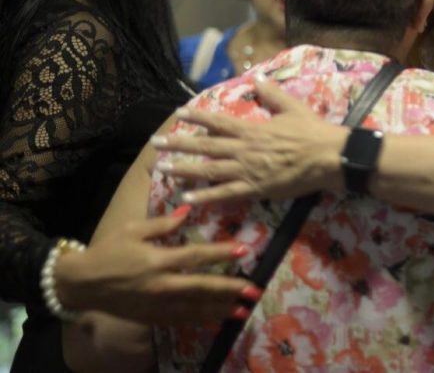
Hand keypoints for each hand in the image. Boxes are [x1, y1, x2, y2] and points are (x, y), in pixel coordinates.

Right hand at [56, 207, 255, 324]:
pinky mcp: (152, 318)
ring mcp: (156, 305)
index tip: (244, 250)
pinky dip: (202, 322)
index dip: (221, 253)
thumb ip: (162, 224)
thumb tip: (188, 210)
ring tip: (245, 309)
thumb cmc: (108, 251)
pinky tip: (220, 322)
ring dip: (222, 309)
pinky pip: (182, 321)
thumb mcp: (132, 230)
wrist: (80, 283)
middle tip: (253, 289)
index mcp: (157, 261)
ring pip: (196, 309)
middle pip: (202, 288)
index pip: (195, 256)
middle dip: (230, 289)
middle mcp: (160, 286)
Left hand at [152, 81, 347, 204]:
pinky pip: (225, 194)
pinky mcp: (255, 189)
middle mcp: (243, 149)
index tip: (179, 113)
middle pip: (204, 146)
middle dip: (178, 144)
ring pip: (209, 171)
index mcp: (251, 129)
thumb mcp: (292, 107)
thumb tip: (257, 79)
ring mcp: (247, 170)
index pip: (217, 121)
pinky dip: (205, 196)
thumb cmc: (312, 131)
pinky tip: (188, 199)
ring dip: (184, 170)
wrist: (328, 157)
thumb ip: (272, 94)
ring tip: (164, 170)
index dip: (196, 116)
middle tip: (156, 144)